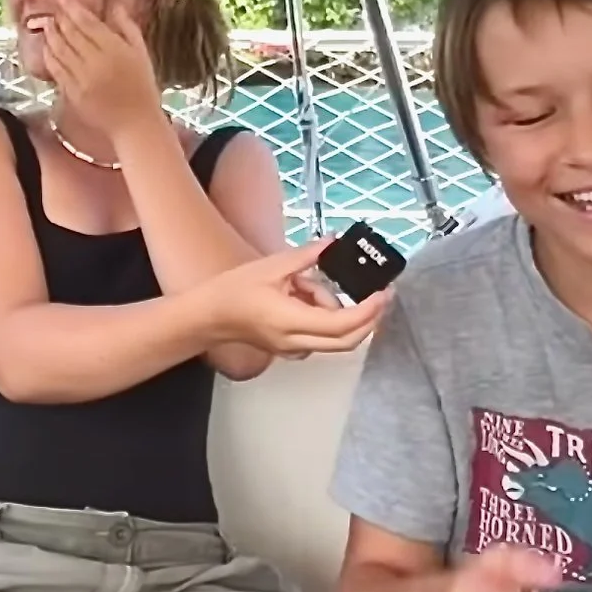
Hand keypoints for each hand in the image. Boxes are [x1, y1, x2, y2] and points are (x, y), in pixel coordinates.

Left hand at [39, 0, 165, 141]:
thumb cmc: (143, 87)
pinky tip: (46, 48)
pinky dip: (49, 56)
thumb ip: (128, 28)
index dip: (73, 9)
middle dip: (60, 19)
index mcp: (115, 50)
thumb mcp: (141, 54)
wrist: (135, 122)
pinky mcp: (72, 93)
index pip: (88, 24)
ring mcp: (82, 78)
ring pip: (60, 50)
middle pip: (71, 34)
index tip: (64, 0)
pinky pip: (56, 70)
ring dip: (51, 35)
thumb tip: (116, 6)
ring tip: (47, 25)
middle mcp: (96, 62)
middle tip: (54, 10)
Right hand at [196, 241, 387, 354]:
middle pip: (347, 341)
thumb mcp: (271, 267)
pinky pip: (320, 336)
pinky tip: (301, 297)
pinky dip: (323, 317)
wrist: (208, 317)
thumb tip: (332, 242)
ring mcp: (293, 349)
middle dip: (369, 319)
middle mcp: (296, 342)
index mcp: (290, 320)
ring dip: (334, 310)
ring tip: (302, 284)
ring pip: (334, 337)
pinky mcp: (291, 348)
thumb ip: (306, 257)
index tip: (383, 293)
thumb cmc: (233, 291)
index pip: (341, 323)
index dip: (368, 311)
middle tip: (380, 295)